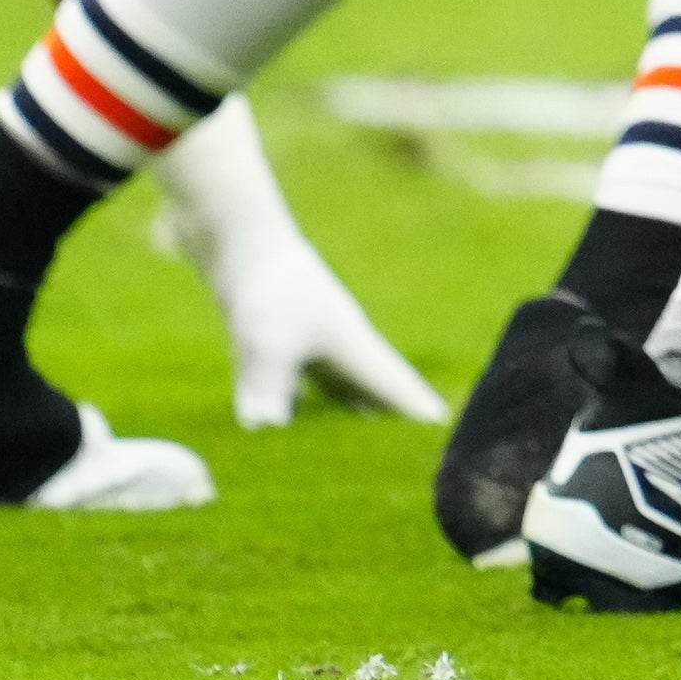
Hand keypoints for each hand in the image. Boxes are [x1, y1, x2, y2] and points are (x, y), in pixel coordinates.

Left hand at [146, 99, 446, 428]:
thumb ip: (268, 391)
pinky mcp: (278, 334)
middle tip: (406, 444)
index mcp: (351, 343)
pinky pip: (301, 379)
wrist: (238, 235)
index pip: (393, 382)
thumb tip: (264, 427)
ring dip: (347, 408)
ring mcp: (308, 337)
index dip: (416, 406)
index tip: (442, 427)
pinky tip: (289, 417)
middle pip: (371, 384)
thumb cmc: (265, 287)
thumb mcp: (267, 345)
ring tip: (358, 434)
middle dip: (388, 413)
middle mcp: (337, 342)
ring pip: (336, 382)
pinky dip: (302, 403)